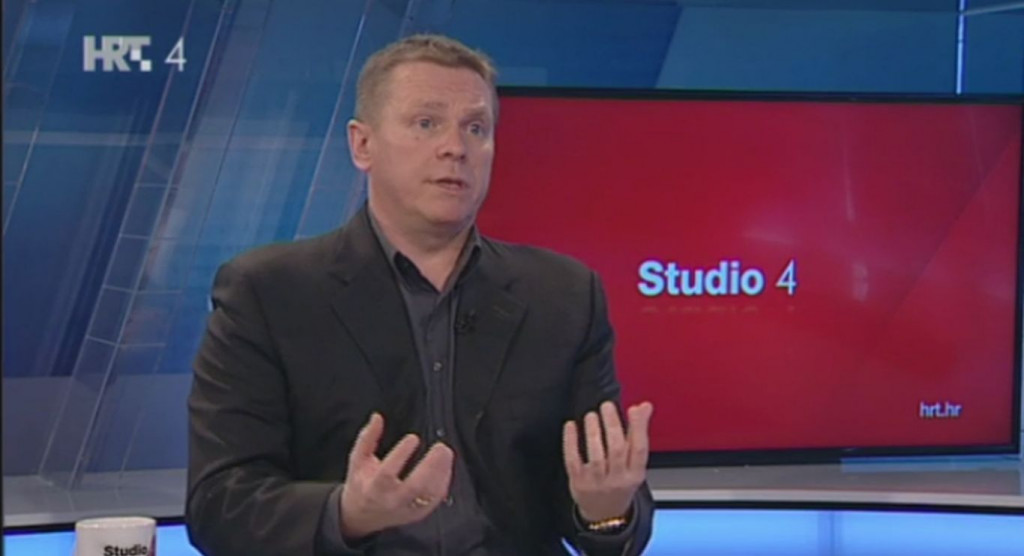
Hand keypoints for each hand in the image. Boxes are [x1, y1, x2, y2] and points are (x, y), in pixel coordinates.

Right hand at [339, 413, 453, 539]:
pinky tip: (445, 468)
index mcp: (374, 488)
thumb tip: (377, 418)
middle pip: (415, 486)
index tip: (413, 438)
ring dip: (441, 473)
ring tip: (446, 454)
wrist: (362, 516)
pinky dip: (443, 482)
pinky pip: (435, 499)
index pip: (387, 473)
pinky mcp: (418, 513)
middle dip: (430, 466)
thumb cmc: (362, 484)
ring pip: (429, 494)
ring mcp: (406, 509)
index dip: (400, 455)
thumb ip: (368, 438)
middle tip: (441, 448)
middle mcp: (391, 500)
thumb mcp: (358, 460)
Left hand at [562, 401, 652, 522]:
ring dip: (593, 432)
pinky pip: (573, 460)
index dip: (638, 428)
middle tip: (607, 406)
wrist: (604, 514)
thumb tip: (644, 406)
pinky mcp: (578, 483)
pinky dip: (571, 442)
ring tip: (592, 415)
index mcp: (635, 474)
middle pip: (616, 450)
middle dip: (612, 425)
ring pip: (596, 456)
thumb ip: (638, 434)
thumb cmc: (621, 483)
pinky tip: (571, 426)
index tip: (634, 409)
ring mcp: (596, 482)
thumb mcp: (635, 464)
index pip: (640, 449)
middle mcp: (617, 480)